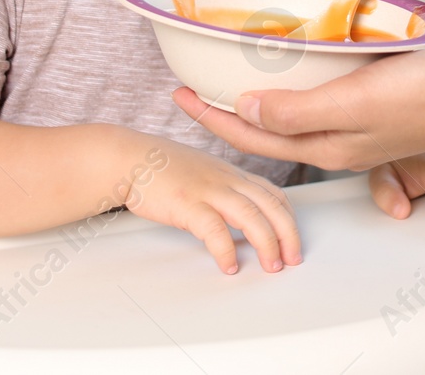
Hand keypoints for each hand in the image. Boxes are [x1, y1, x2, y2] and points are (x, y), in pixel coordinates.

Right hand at [122, 137, 300, 274]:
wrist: (131, 158)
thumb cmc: (163, 168)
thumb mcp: (205, 173)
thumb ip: (225, 191)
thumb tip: (240, 216)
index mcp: (232, 173)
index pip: (273, 193)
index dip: (288, 217)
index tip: (293, 238)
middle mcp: (227, 179)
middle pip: (270, 205)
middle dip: (288, 234)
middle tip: (292, 258)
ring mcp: (208, 190)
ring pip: (251, 216)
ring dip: (266, 244)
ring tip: (271, 265)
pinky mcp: (187, 204)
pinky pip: (214, 229)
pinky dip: (226, 250)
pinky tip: (229, 265)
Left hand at [173, 50, 424, 172]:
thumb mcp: (352, 100)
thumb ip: (297, 109)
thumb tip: (246, 109)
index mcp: (327, 146)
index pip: (253, 135)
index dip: (212, 116)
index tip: (179, 94)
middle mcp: (337, 142)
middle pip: (266, 131)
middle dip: (226, 112)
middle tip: (193, 87)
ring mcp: (356, 127)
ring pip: (291, 117)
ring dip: (258, 101)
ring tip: (231, 76)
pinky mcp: (374, 107)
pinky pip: (318, 102)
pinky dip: (293, 89)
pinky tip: (294, 67)